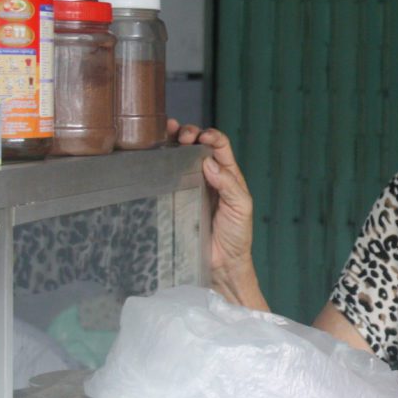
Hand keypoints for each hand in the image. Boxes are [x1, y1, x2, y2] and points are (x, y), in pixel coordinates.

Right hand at [167, 118, 268, 310]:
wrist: (222, 263)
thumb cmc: (237, 235)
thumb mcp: (241, 207)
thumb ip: (229, 184)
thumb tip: (210, 162)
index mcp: (228, 175)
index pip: (220, 147)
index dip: (211, 136)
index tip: (202, 137)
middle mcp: (209, 177)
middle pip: (198, 147)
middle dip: (190, 134)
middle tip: (182, 136)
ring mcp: (191, 187)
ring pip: (181, 157)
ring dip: (174, 141)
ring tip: (167, 133)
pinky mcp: (175, 199)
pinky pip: (168, 176)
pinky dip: (162, 161)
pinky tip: (156, 152)